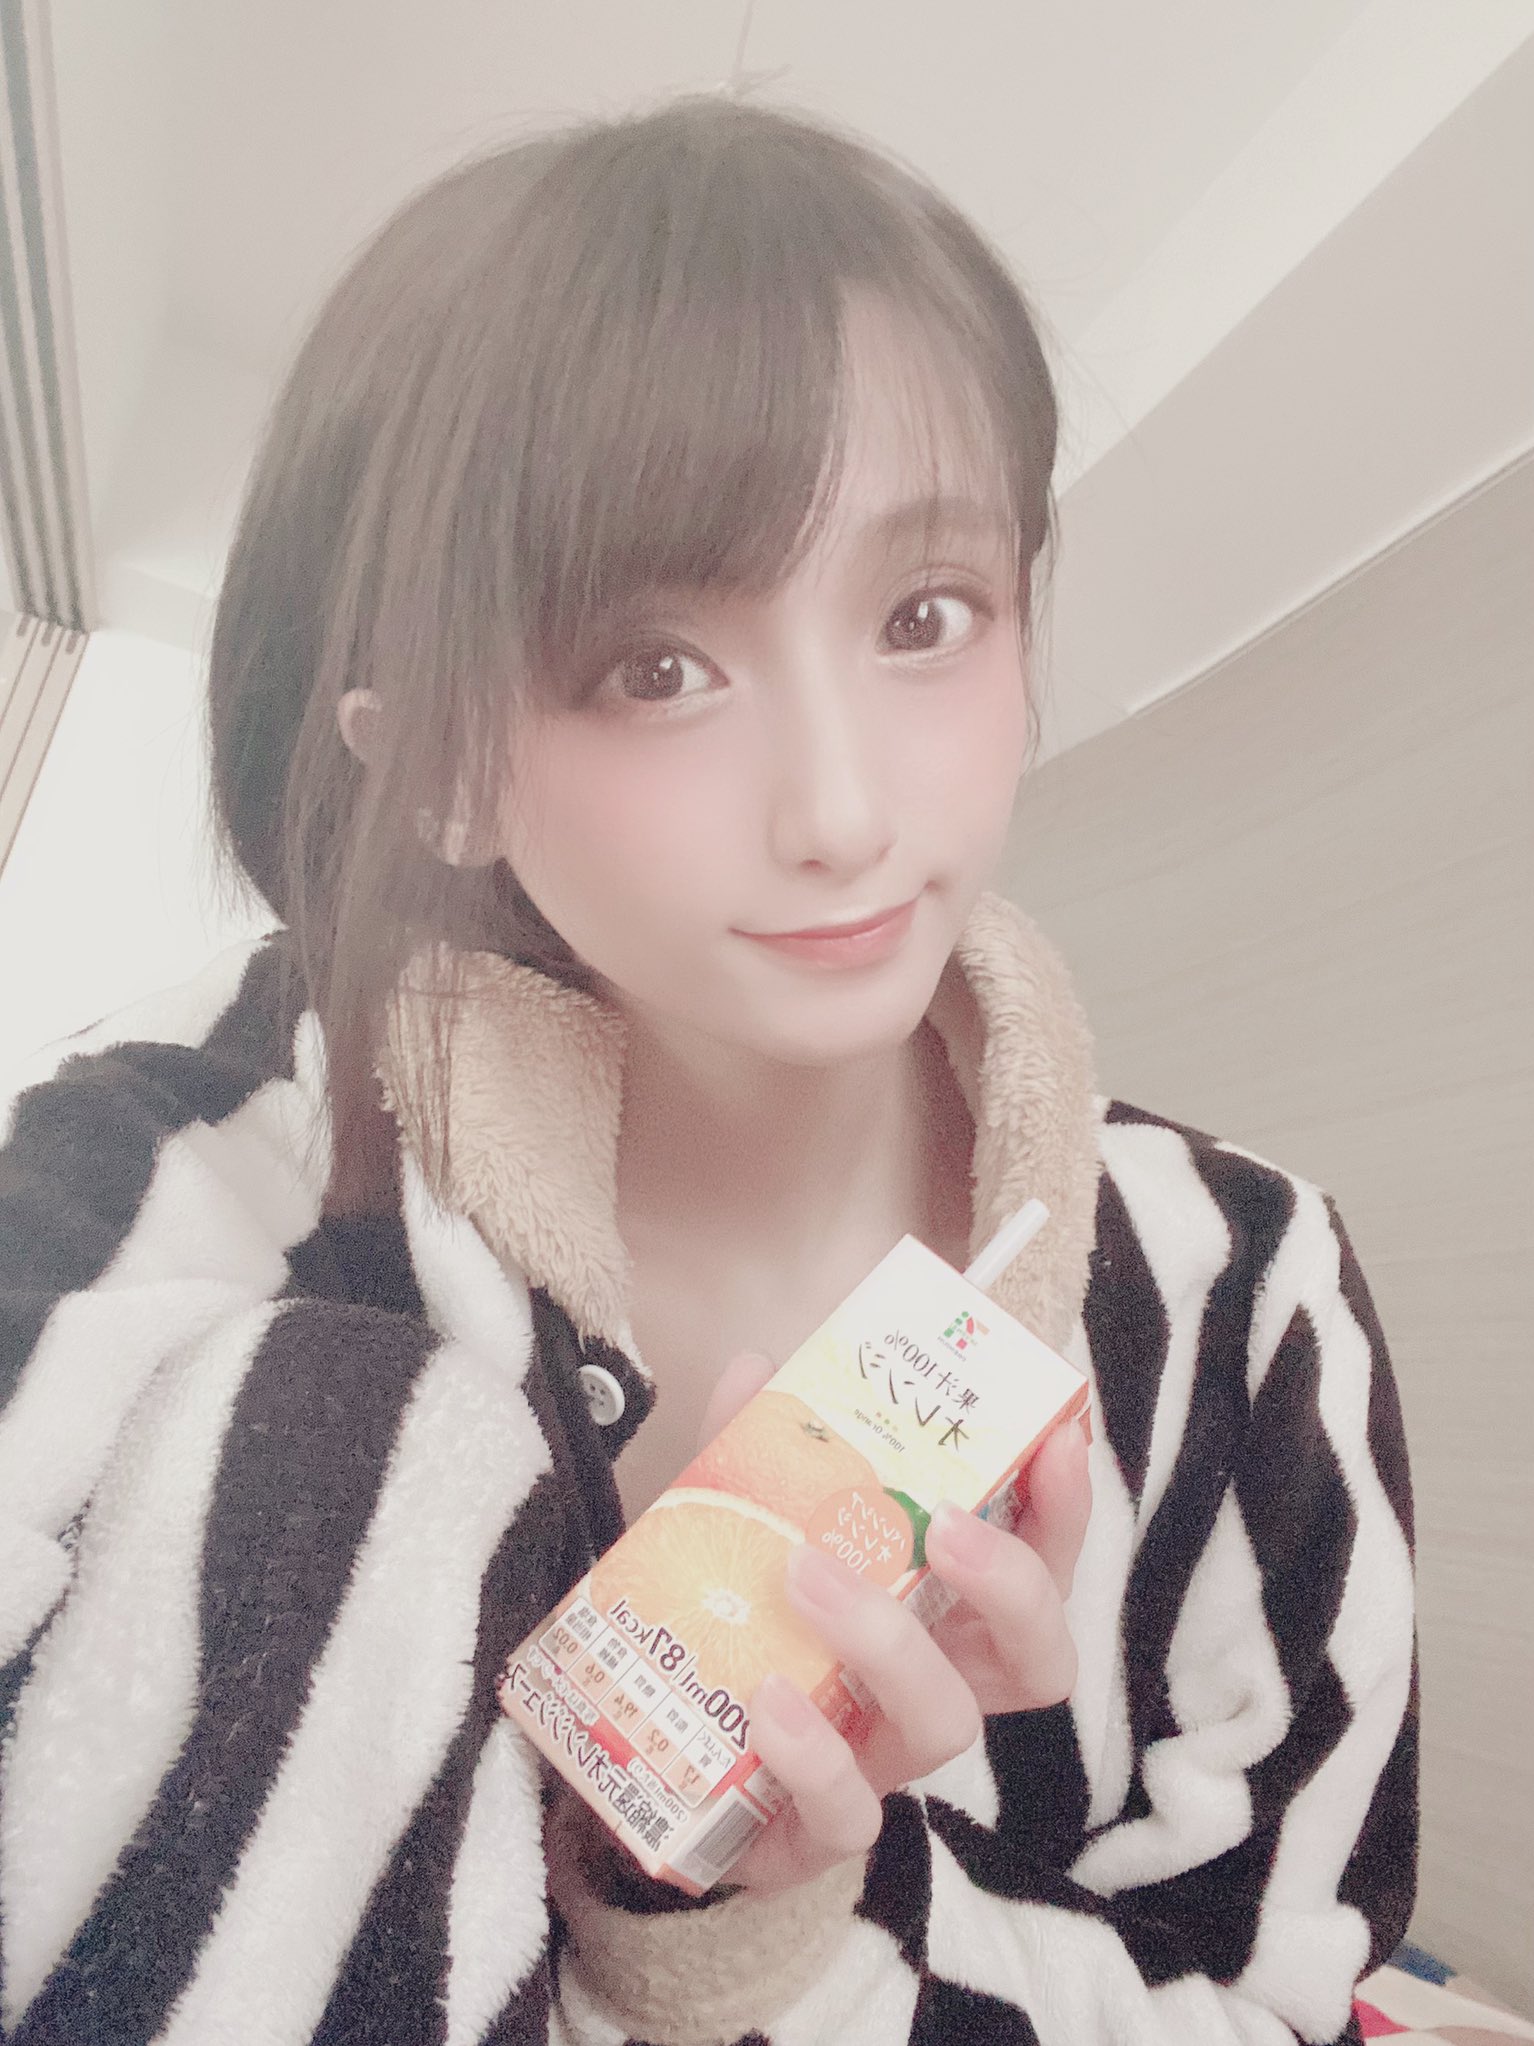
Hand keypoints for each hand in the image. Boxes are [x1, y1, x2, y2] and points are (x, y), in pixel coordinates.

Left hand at [696, 1352, 1091, 1897]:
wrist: (660, 1757)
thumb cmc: (743, 1625)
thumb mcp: (749, 1521)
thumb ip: (755, 1447)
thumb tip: (758, 1365)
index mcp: (946, 1612)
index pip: (1044, 1563)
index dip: (1066, 1509)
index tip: (1058, 1437)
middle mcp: (939, 1687)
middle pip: (1039, 1659)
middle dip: (1010, 1584)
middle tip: (946, 1524)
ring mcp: (885, 1764)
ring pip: (944, 1723)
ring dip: (888, 1641)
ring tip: (809, 1572)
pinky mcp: (817, 1833)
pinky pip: (849, 1814)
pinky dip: (818, 1755)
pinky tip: (772, 1700)